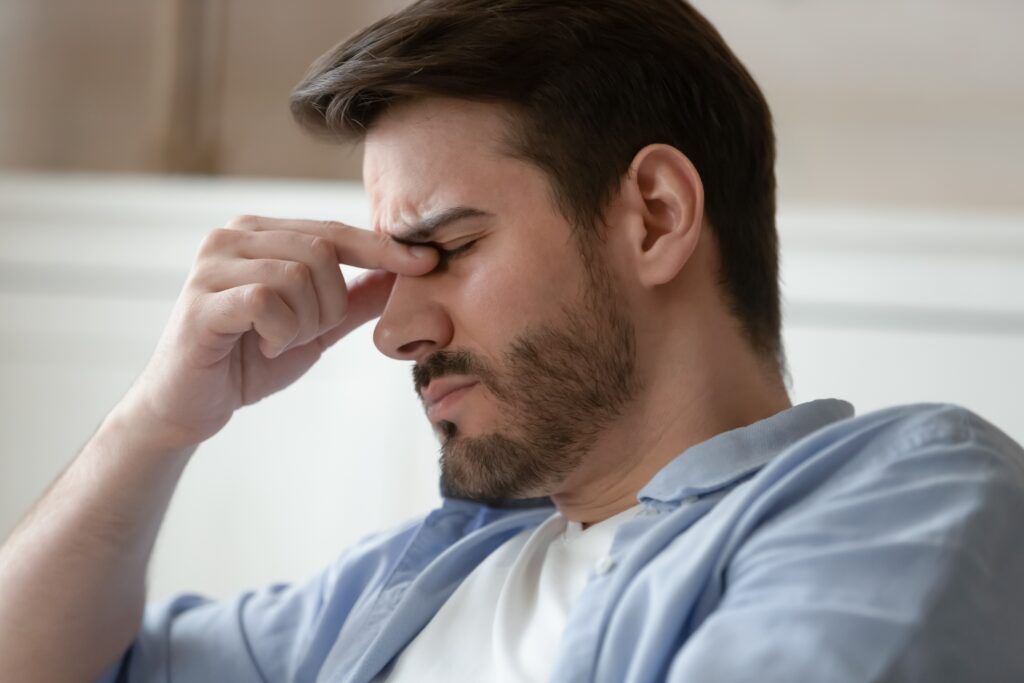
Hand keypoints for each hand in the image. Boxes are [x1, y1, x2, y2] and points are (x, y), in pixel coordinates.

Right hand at [116, 215, 436, 450]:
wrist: (190, 406)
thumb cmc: (250, 359)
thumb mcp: (316, 326)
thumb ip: (355, 298)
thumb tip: (406, 272)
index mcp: (261, 233)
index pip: (336, 231)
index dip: (383, 246)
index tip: (428, 261)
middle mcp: (232, 236)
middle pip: (323, 252)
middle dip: (330, 305)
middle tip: (301, 334)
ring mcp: (211, 264)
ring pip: (298, 276)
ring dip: (303, 323)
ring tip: (276, 342)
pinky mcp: (200, 300)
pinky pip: (267, 302)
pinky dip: (279, 333)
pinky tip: (261, 346)